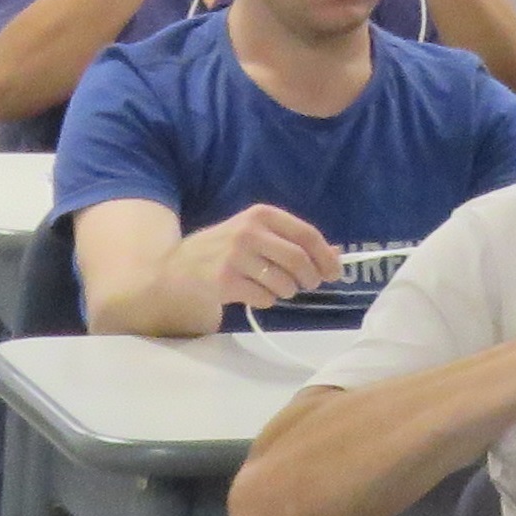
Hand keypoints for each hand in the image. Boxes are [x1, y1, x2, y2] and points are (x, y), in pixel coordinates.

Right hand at [176, 203, 340, 312]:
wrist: (179, 266)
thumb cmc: (227, 249)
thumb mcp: (259, 234)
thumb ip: (295, 241)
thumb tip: (337, 254)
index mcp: (262, 214)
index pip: (307, 235)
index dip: (327, 258)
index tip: (334, 273)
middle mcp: (249, 231)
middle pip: (300, 261)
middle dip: (311, 278)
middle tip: (308, 285)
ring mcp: (235, 256)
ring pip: (285, 283)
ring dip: (288, 291)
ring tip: (274, 287)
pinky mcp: (226, 281)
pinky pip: (265, 298)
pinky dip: (267, 300)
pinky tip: (252, 292)